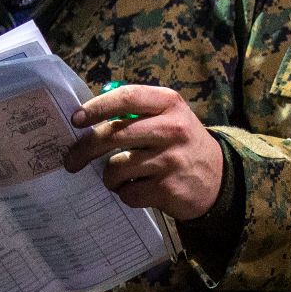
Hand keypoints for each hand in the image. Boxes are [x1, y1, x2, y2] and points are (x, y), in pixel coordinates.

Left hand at [63, 84, 223, 219]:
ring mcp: (171, 160)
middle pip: (114, 135)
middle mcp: (172, 128)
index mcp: (169, 103)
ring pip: (116, 167)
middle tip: (72, 161)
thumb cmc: (180, 143)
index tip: (76, 119)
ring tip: (117, 177)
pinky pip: (128, 192)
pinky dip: (125, 193)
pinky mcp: (168, 188)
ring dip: (109, 176)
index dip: (96, 107)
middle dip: (85, 149)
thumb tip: (87, 118)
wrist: (218, 177)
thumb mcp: (169, 116)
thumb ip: (136, 112)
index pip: (127, 98)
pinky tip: (135, 189)